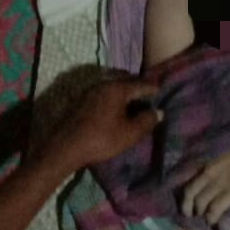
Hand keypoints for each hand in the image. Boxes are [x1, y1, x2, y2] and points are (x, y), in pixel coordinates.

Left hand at [48, 76, 162, 171]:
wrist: (66, 147)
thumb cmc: (102, 139)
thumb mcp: (130, 133)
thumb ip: (147, 121)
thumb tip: (158, 112)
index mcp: (117, 89)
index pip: (141, 84)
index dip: (154, 89)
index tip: (163, 92)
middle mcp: (103, 84)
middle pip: (127, 81)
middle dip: (139, 88)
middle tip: (150, 97)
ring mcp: (90, 91)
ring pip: (114, 87)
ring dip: (126, 93)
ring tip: (135, 104)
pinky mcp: (82, 100)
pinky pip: (104, 94)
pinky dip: (114, 98)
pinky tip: (117, 110)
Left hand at [181, 132, 229, 223]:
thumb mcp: (226, 161)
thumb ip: (218, 172)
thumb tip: (214, 184)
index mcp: (208, 168)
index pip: (189, 185)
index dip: (186, 199)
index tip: (188, 206)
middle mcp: (209, 176)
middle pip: (190, 196)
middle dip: (188, 208)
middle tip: (192, 216)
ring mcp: (219, 185)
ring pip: (200, 203)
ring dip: (200, 214)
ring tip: (204, 220)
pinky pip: (214, 209)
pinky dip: (211, 218)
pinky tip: (212, 222)